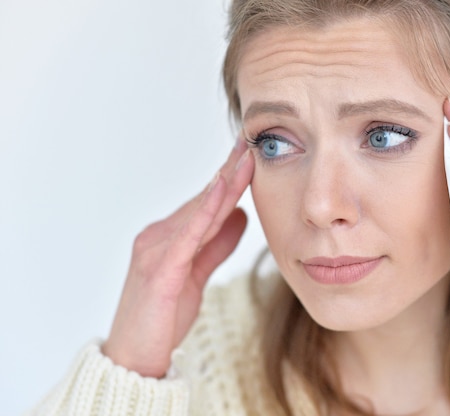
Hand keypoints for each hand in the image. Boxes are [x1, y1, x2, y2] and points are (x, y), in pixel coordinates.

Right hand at [102, 138, 253, 376]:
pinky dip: (206, 212)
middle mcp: (159, 237)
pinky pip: (188, 236)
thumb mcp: (197, 275)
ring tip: (245, 158)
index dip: (228, 179)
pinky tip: (223, 191)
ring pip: (198, 212)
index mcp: (169, 238)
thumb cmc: (161, 317)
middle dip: (229, 171)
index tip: (249, 154)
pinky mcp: (159, 271)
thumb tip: (241, 215)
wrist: (133, 357)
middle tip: (250, 142)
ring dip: (223, 183)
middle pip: (203, 200)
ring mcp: (156, 252)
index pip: (205, 203)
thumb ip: (217, 245)